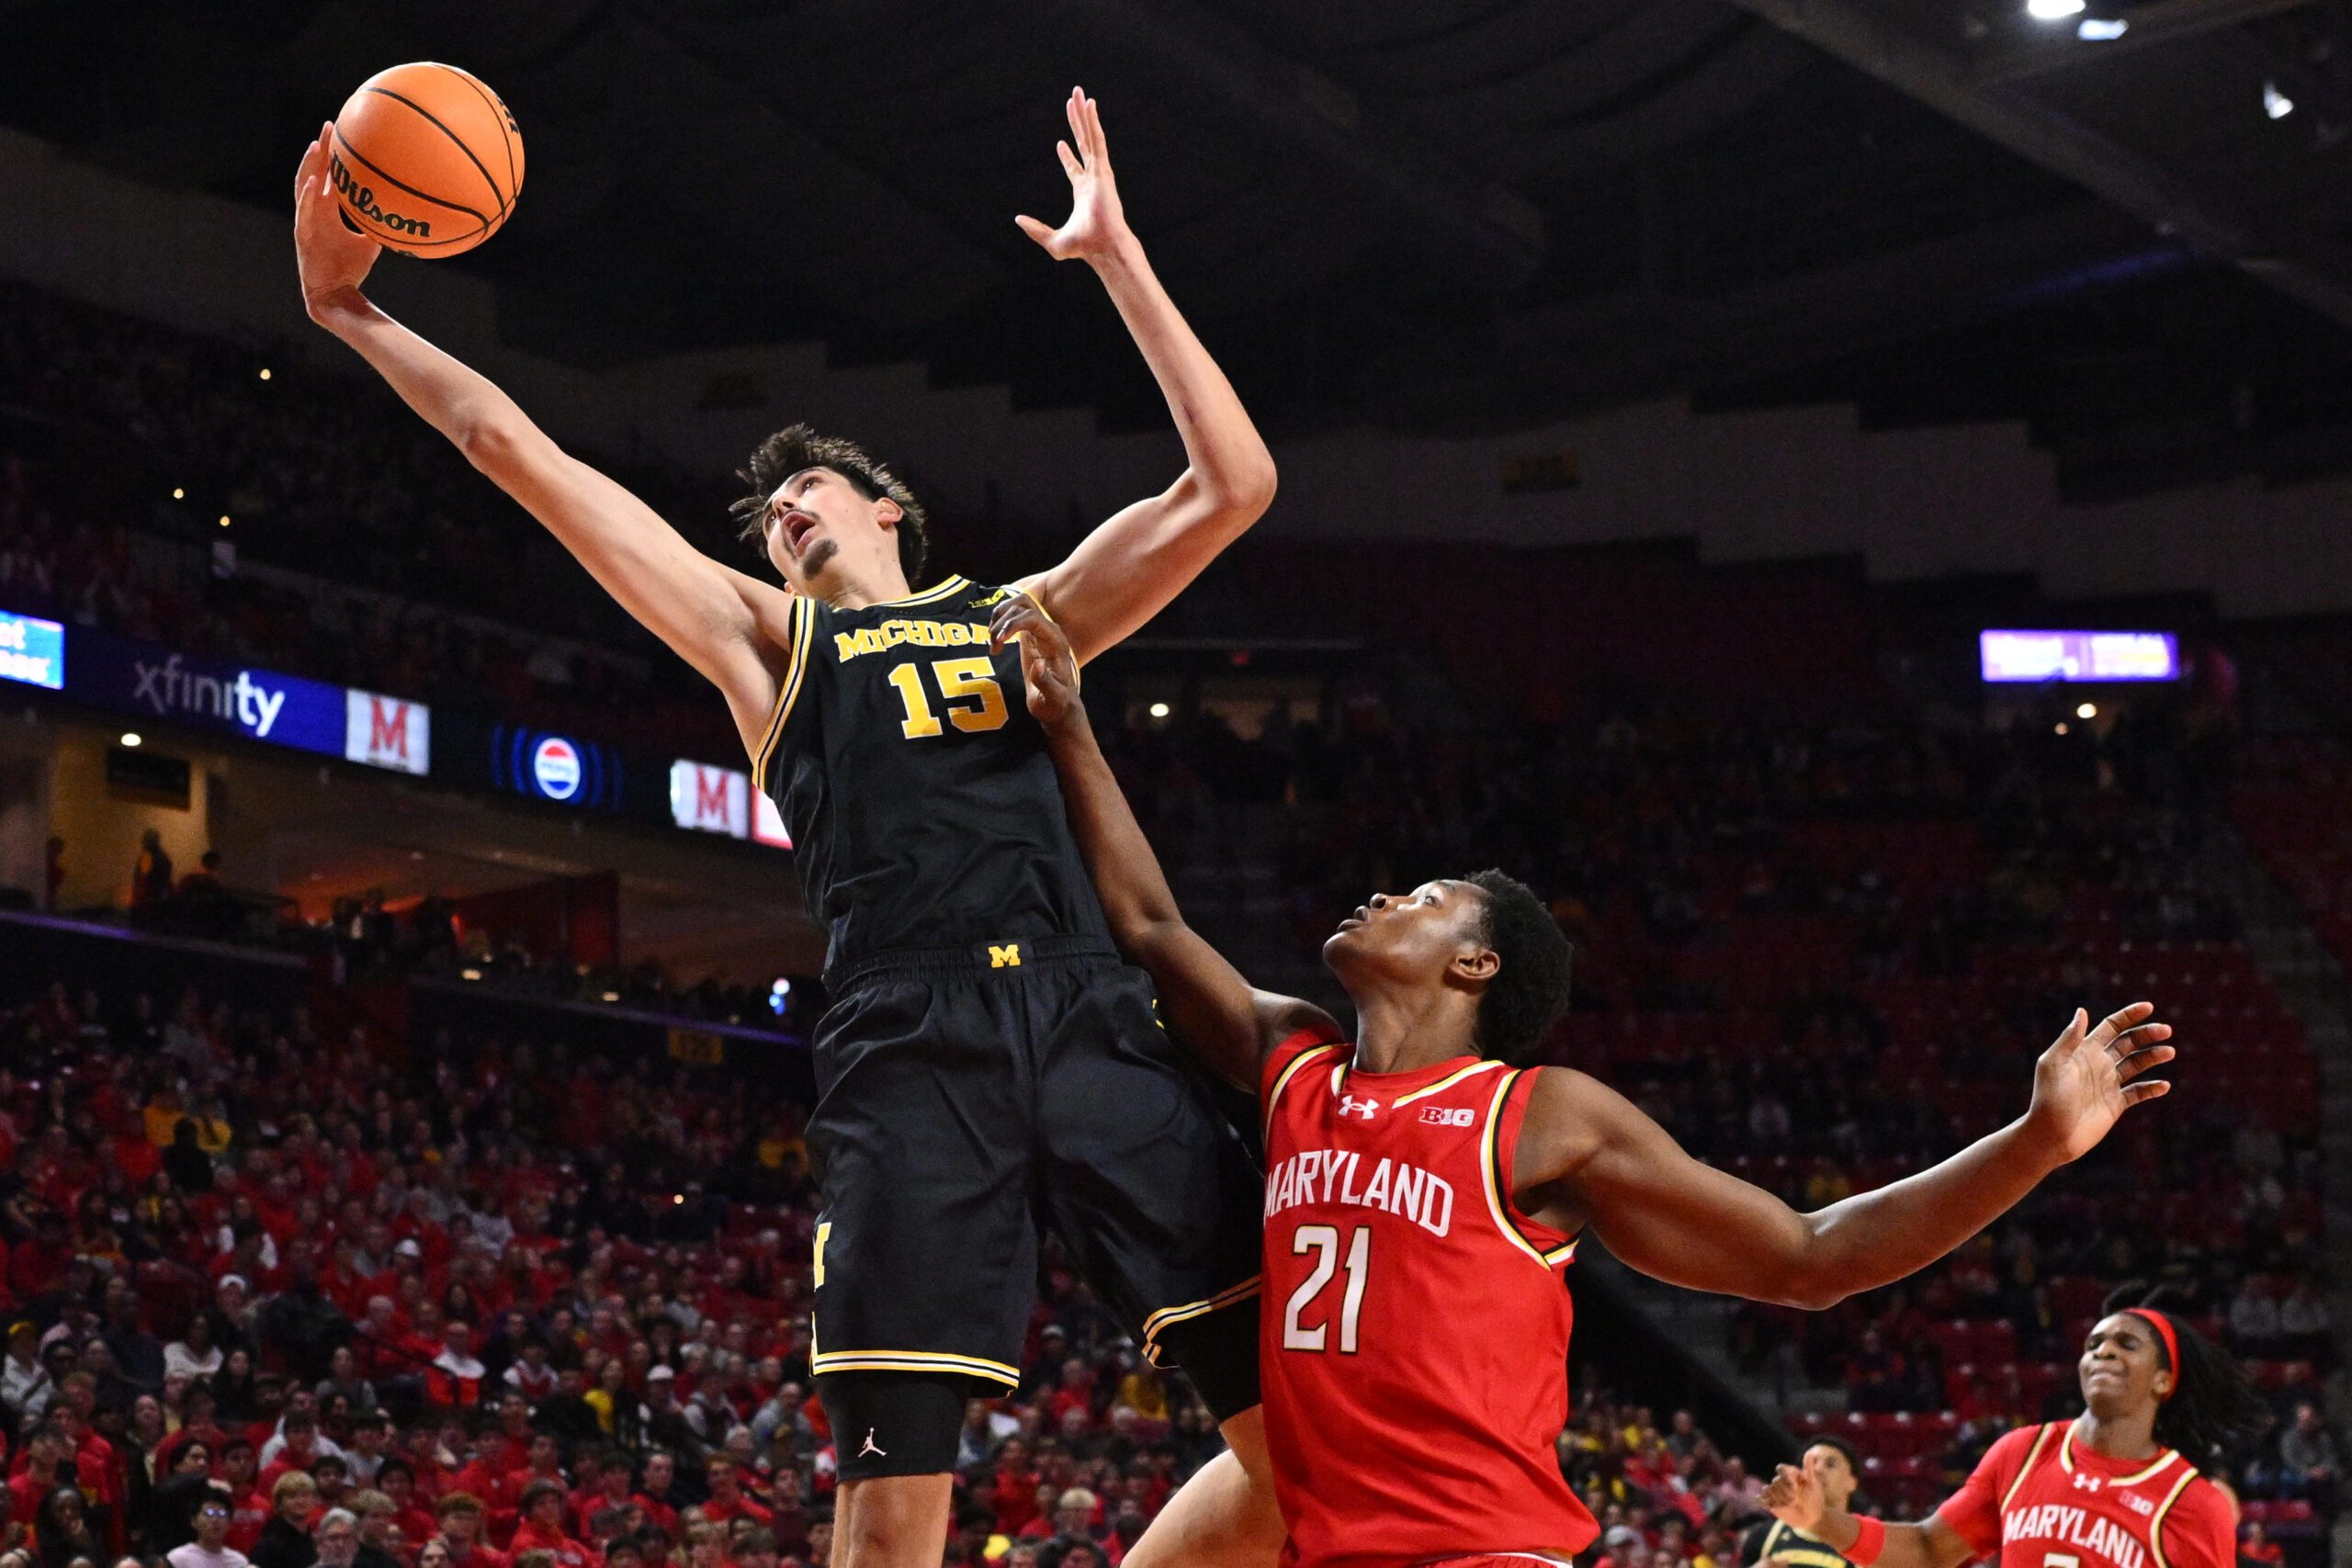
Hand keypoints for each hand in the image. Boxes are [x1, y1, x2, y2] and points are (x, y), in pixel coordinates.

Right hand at [295, 121, 381, 318]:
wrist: (337, 292)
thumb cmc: (352, 267)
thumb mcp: (371, 241)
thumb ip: (379, 224)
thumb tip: (402, 214)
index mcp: (328, 209)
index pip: (328, 175)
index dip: (333, 154)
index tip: (342, 131)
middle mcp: (315, 210)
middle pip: (315, 171)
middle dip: (321, 149)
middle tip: (329, 125)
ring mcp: (307, 220)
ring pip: (304, 186)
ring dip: (309, 165)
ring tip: (316, 145)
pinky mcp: (303, 235)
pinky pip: (305, 212)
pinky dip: (308, 195)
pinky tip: (314, 181)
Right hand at [988, 591, 1080, 729]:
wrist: (1057, 706)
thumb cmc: (1056, 704)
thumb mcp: (1053, 699)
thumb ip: (1046, 683)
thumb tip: (1038, 665)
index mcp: (1056, 642)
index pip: (1033, 618)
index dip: (1013, 623)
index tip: (998, 640)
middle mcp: (1049, 631)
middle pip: (1023, 605)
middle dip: (1003, 619)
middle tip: (993, 643)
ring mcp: (1039, 631)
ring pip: (1016, 606)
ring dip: (998, 619)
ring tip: (993, 644)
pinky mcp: (1029, 636)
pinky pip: (1012, 616)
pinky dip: (998, 624)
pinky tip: (995, 644)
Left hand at [1015, 88, 1131, 263]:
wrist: (1103, 247)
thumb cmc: (1085, 247)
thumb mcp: (1053, 240)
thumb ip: (1035, 230)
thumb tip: (1018, 219)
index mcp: (1083, 192)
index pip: (1074, 169)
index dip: (1067, 156)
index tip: (1060, 143)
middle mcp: (1093, 179)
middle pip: (1083, 144)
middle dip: (1077, 124)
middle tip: (1073, 104)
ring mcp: (1099, 172)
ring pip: (1090, 136)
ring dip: (1084, 115)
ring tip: (1079, 94)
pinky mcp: (1103, 169)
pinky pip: (1096, 139)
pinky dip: (1093, 121)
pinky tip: (1090, 105)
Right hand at [1762, 1461, 1825, 1533]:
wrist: (1812, 1516)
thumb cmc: (1814, 1498)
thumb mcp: (1814, 1483)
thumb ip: (1809, 1469)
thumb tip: (1809, 1453)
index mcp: (1789, 1473)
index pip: (1780, 1469)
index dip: (1786, 1478)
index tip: (1796, 1487)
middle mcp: (1780, 1481)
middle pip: (1775, 1482)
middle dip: (1785, 1492)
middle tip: (1796, 1500)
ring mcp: (1774, 1492)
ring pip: (1767, 1490)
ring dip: (1778, 1499)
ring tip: (1790, 1505)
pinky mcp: (1770, 1503)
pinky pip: (1760, 1500)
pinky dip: (1763, 1502)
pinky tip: (1773, 1506)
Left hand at [2024, 1001, 2174, 1162]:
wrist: (2051, 1134)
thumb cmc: (2048, 1098)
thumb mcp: (2054, 1064)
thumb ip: (2069, 1039)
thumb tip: (2082, 1011)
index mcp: (2084, 1051)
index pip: (2111, 1027)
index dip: (2129, 1015)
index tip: (2149, 1007)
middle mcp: (2098, 1064)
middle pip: (2129, 1043)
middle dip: (2147, 1034)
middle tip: (2166, 1031)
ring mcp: (2108, 1084)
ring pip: (2137, 1065)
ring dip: (2154, 1057)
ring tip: (2169, 1052)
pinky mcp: (2115, 1104)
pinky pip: (2138, 1092)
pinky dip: (2152, 1088)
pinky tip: (2163, 1085)